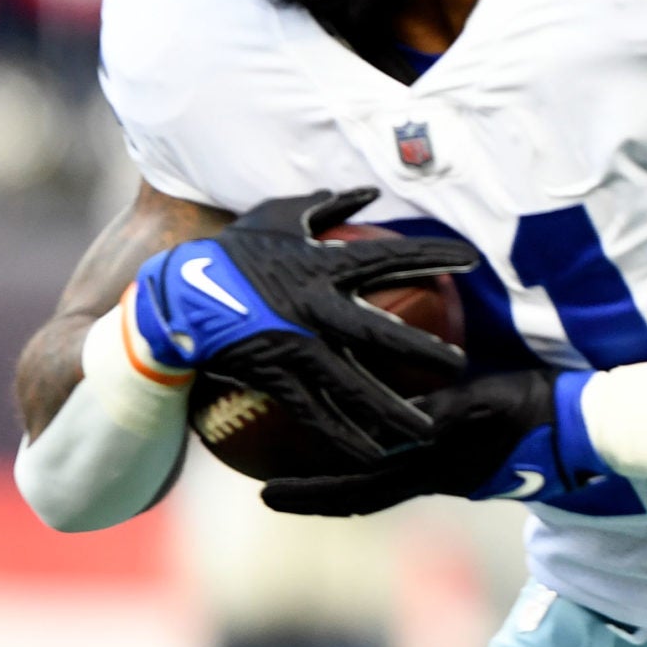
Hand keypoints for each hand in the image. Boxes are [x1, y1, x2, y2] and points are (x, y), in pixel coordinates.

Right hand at [129, 188, 476, 460]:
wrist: (174, 298)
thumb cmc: (230, 253)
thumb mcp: (276, 217)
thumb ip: (325, 205)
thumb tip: (367, 192)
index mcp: (321, 267)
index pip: (391, 259)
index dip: (432, 257)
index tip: (471, 260)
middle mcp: (314, 311)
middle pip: (381, 334)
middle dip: (423, 350)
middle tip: (460, 364)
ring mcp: (295, 350)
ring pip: (354, 387)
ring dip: (393, 411)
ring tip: (427, 430)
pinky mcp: (275, 379)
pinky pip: (316, 414)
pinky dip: (346, 436)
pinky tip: (373, 455)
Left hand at [261, 370, 593, 515]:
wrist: (580, 428)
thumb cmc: (531, 409)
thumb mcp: (481, 401)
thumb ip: (439, 411)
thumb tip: (391, 420)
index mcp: (430, 469)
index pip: (357, 490)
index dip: (310, 494)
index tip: (264, 496)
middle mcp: (434, 480)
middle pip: (362, 497)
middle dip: (316, 496)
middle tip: (270, 492)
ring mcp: (454, 476)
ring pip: (384, 485)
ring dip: (345, 483)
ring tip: (313, 469)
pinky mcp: (470, 465)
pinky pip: (410, 471)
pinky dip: (379, 465)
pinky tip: (379, 445)